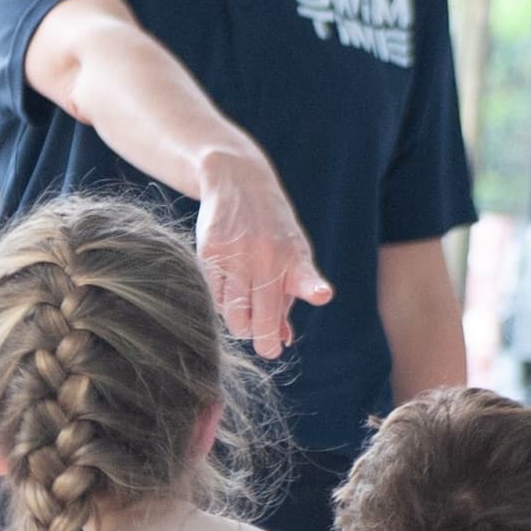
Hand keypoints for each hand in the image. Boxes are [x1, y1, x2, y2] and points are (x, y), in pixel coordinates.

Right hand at [190, 151, 331, 358]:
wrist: (237, 182)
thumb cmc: (272, 229)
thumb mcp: (293, 254)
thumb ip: (289, 297)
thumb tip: (282, 340)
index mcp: (295, 258)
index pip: (305, 278)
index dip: (313, 288)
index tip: (321, 293)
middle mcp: (266, 257)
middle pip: (261, 319)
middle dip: (265, 343)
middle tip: (269, 348)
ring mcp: (235, 257)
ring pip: (233, 316)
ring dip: (241, 325)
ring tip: (248, 315)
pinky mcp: (209, 254)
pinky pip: (214, 299)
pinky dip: (223, 305)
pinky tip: (232, 292)